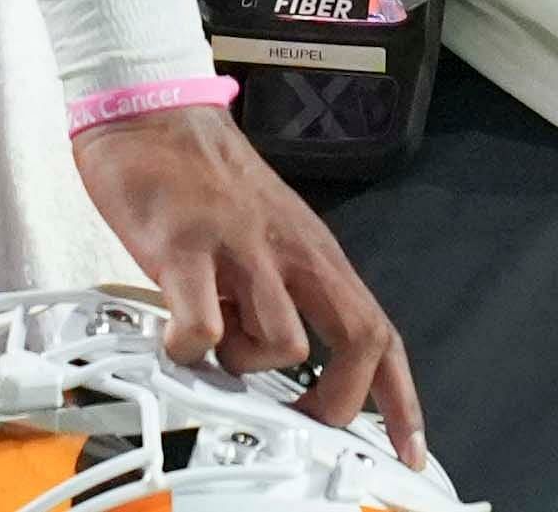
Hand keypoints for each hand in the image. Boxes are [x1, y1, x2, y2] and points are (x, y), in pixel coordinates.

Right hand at [69, 104, 423, 464]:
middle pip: (358, 337)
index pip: (379, 329)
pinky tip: (173, 330)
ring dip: (246, 363)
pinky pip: (202, 329)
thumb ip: (282, 289)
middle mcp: (289, 249)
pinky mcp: (186, 249)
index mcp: (313, 250)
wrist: (151, 109)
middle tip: (304, 419)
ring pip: (283, 342)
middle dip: (339, 400)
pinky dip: (189, 349)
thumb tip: (284, 362)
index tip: (407, 446)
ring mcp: (241, 247)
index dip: (400, 397)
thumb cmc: (202, 175)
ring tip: (214, 337)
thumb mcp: (265, 232)